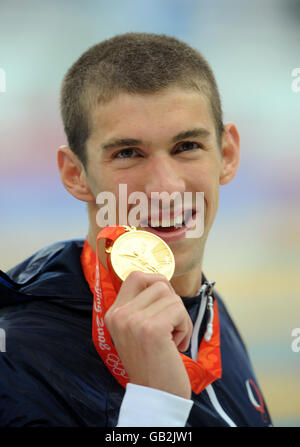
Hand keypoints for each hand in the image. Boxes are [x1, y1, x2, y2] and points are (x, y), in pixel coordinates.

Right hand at [104, 271, 192, 398]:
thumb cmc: (152, 363)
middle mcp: (119, 315)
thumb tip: (163, 281)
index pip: (136, 276)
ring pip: (171, 296)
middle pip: (158, 283)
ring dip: (180, 318)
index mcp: (113, 314)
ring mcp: (132, 321)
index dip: (156, 281)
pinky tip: (176, 345)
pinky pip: (179, 310)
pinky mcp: (151, 329)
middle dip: (173, 303)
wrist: (155, 396)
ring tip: (172, 340)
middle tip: (170, 327)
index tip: (165, 302)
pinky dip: (185, 327)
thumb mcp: (137, 331)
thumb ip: (142, 306)